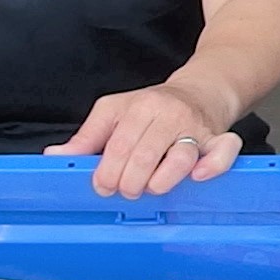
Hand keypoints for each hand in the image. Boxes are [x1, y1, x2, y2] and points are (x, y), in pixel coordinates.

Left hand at [57, 81, 244, 198]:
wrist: (202, 89)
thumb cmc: (154, 106)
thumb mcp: (115, 112)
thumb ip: (88, 137)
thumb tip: (56, 156)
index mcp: (140, 107)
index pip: (118, 145)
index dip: (107, 172)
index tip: (102, 185)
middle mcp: (169, 115)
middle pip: (145, 156)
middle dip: (129, 182)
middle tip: (125, 189)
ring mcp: (196, 128)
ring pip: (180, 159)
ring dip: (161, 182)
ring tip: (151, 187)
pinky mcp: (219, 140)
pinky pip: (223, 153)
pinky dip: (212, 167)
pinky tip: (197, 177)